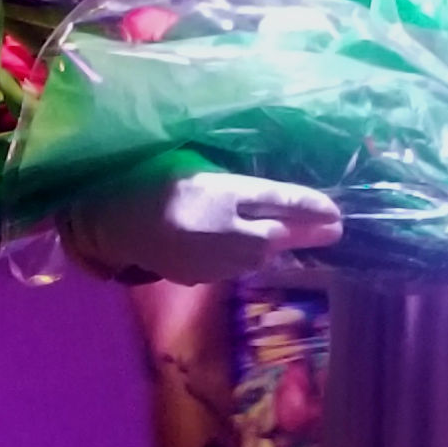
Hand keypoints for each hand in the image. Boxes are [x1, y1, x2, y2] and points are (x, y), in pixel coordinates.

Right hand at [64, 170, 341, 285]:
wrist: (111, 224)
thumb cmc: (148, 181)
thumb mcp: (194, 170)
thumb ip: (233, 184)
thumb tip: (275, 198)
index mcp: (220, 193)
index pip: (278, 199)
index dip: (310, 206)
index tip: (337, 213)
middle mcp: (224, 230)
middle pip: (276, 235)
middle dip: (306, 231)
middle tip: (333, 228)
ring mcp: (213, 259)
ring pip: (258, 253)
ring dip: (275, 243)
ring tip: (292, 234)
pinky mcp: (202, 277)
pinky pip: (234, 264)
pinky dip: (244, 254)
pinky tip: (241, 245)